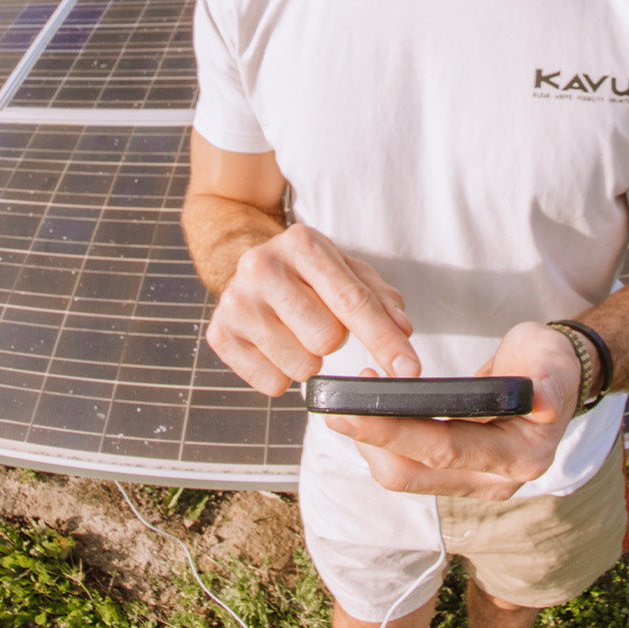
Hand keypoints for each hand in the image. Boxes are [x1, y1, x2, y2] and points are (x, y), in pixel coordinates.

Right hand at [206, 223, 419, 395]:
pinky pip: (272, 383)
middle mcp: (262, 266)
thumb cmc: (307, 272)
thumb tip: (403, 330)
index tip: (408, 371)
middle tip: (320, 321)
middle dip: (335, 340)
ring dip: (310, 360)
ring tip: (296, 333)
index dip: (385, 340)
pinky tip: (275, 346)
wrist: (247, 265)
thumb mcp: (347, 270)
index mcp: (302, 243)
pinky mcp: (220, 333)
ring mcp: (236, 300)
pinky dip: (283, 375)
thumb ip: (381, 298)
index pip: (352, 301)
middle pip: (327, 338)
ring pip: (301, 366)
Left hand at [325, 320, 583, 498]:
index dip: (398, 431)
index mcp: (522, 454)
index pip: (447, 447)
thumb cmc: (547, 363)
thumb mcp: (553, 360)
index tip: (357, 408)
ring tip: (350, 404)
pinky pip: (409, 471)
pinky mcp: (457, 478)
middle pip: (417, 471)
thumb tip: (544, 404)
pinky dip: (384, 444)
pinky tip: (370, 413)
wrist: (553, 380)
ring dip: (372, 444)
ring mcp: (475, 484)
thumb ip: (549, 380)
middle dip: (371, 440)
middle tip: (333, 410)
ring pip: (406, 478)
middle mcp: (497, 480)